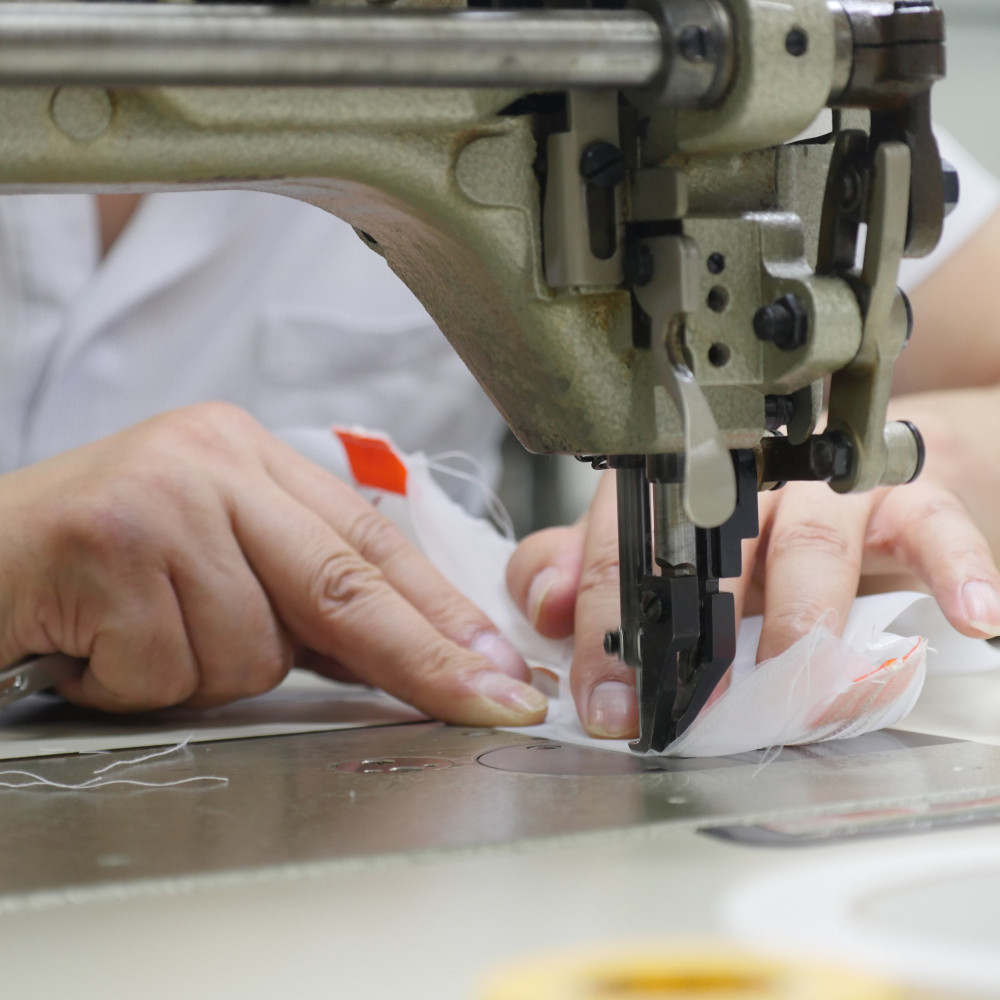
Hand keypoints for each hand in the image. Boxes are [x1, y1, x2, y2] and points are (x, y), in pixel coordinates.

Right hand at [1, 403, 545, 722]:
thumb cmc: (95, 567)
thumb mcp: (213, 559)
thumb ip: (300, 593)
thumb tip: (408, 648)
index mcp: (250, 457)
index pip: (370, 542)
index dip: (442, 612)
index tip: (496, 666)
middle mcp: (212, 461)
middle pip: (344, 582)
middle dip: (422, 659)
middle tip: (489, 703)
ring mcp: (160, 498)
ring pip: (251, 645)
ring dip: (201, 672)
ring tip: (139, 637)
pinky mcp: (105, 544)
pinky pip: (171, 667)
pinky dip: (138, 682)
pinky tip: (97, 645)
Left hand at [507, 390, 999, 738]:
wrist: (853, 469)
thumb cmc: (746, 525)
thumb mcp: (662, 550)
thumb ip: (588, 571)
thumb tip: (544, 606)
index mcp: (672, 490)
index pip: (623, 546)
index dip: (606, 626)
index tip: (606, 703)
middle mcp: (743, 480)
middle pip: (709, 544)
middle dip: (696, 634)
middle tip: (692, 706)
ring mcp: (825, 484)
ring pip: (810, 541)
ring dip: (806, 621)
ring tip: (807, 690)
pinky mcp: (910, 490)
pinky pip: (934, 525)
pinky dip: (954, 569)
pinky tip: (972, 616)